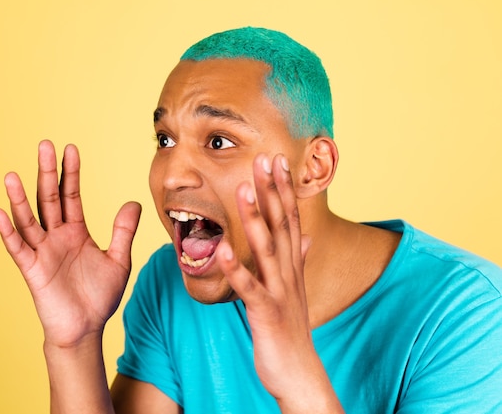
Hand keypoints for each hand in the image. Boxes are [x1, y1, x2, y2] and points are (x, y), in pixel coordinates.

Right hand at [0, 140, 140, 347]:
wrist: (86, 329)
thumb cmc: (99, 296)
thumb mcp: (118, 260)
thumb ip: (123, 231)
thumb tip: (134, 202)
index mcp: (75, 232)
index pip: (70, 195)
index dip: (70, 173)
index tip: (70, 149)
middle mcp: (56, 237)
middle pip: (49, 199)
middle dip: (47, 173)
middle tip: (45, 145)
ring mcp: (42, 252)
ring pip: (29, 220)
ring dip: (20, 198)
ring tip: (12, 175)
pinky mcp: (33, 270)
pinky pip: (18, 248)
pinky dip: (7, 232)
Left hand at [216, 153, 342, 412]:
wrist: (298, 372)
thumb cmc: (291, 329)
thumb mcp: (296, 290)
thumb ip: (299, 261)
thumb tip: (308, 239)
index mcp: (293, 266)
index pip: (290, 219)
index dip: (283, 190)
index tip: (275, 161)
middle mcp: (289, 272)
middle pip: (281, 225)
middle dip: (272, 191)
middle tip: (264, 158)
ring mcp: (279, 291)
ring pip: (266, 249)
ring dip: (255, 218)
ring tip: (242, 189)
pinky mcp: (265, 313)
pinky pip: (248, 288)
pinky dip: (236, 268)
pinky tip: (222, 248)